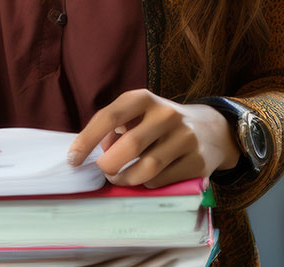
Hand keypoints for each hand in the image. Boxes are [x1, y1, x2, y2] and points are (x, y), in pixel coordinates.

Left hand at [68, 90, 239, 188]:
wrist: (210, 129)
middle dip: (109, 165)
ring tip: (119, 178)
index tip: (73, 159)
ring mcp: (185, 138)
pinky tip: (146, 178)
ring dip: (126, 179)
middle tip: (103, 171)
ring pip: (147, 168)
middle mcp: (167, 114)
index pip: (110, 116)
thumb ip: (116, 127)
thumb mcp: (139, 113)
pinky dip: (147, 184)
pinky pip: (162, 180)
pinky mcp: (197, 162)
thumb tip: (98, 152)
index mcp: (145, 98)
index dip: (87, 139)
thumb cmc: (160, 123)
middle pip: (130, 145)